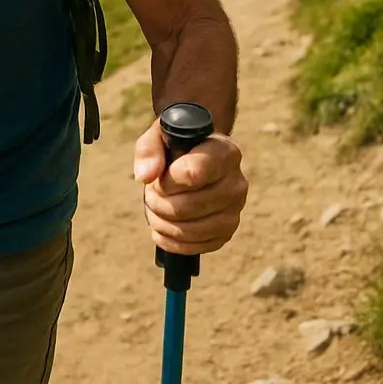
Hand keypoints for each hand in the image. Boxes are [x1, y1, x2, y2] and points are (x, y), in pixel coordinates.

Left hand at [132, 117, 247, 255]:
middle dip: (158, 201)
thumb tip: (145, 176)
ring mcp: (235, 211)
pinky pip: (194, 247)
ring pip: (188, 230)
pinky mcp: (226, 233)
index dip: (168, 180)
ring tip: (155, 206)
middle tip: (152, 192)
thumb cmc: (176, 146)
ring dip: (160, 221)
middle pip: (186, 207)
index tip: (160, 175)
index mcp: (225, 153)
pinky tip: (162, 226)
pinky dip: (170, 240)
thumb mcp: (160, 136)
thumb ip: (149, 150)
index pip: (193, 174)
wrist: (195, 159)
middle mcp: (237, 183)